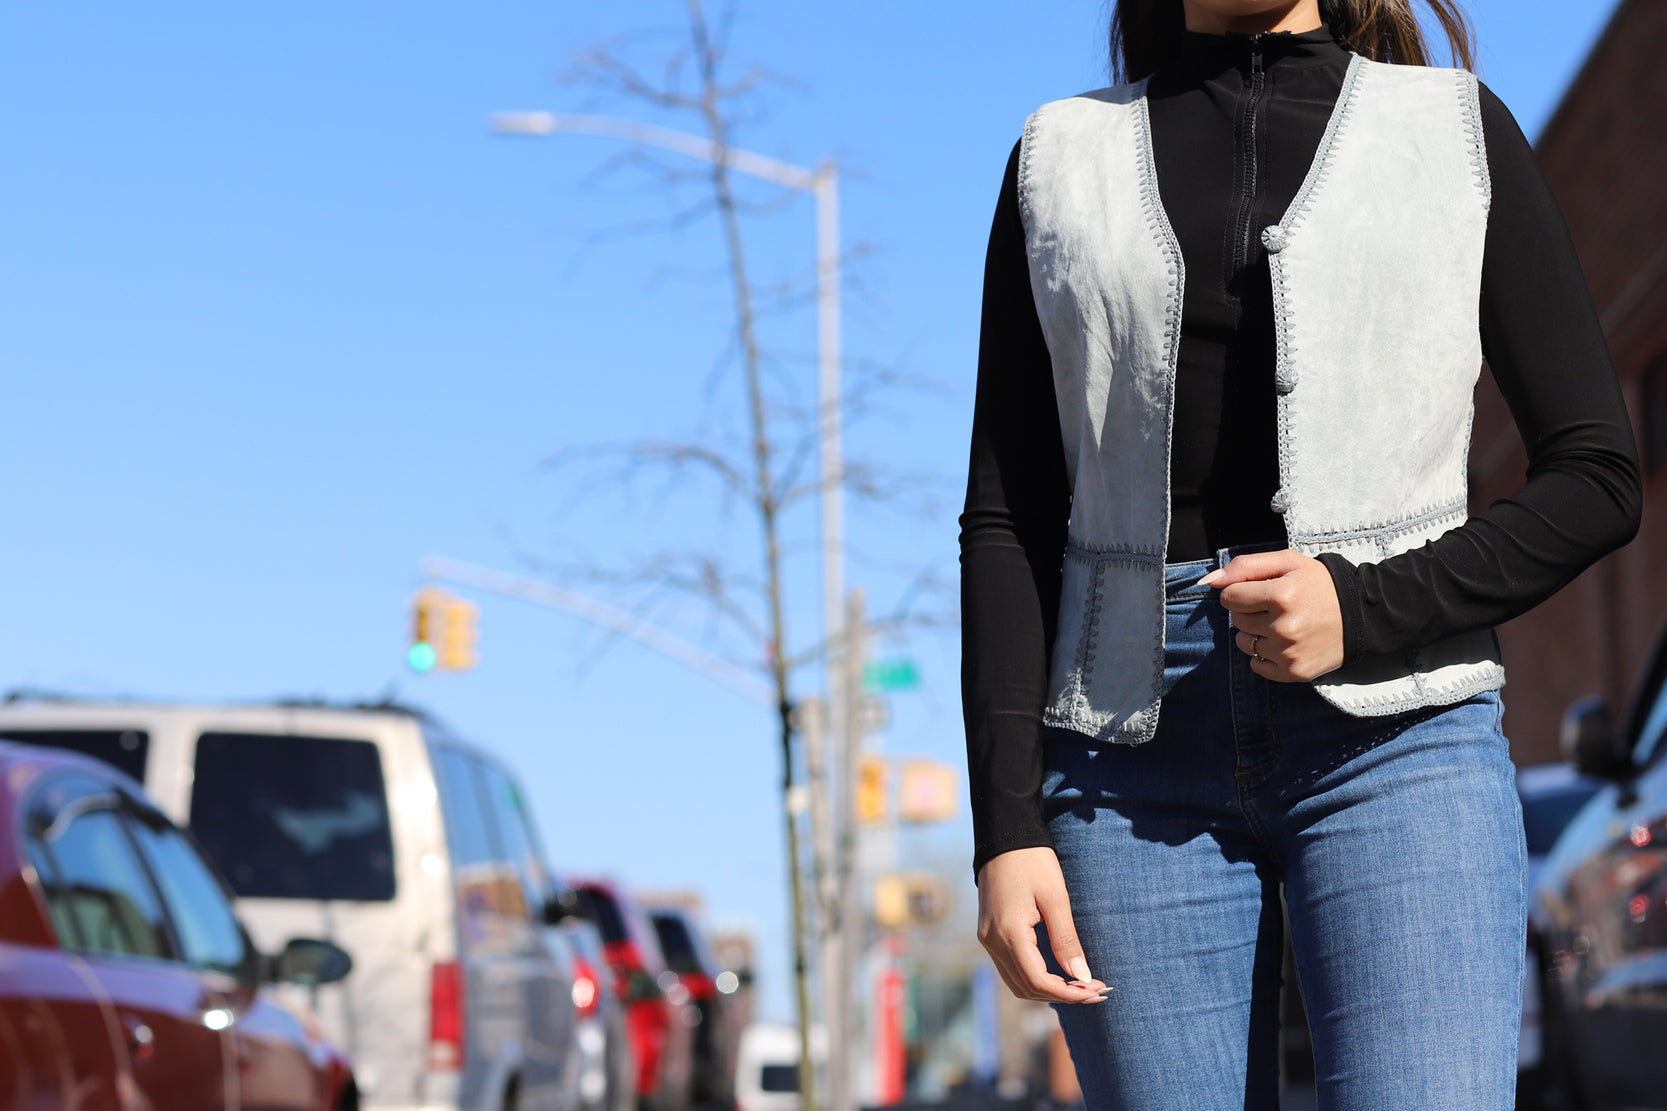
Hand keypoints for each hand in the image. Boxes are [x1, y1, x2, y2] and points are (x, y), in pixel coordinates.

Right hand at [976, 847, 1108, 1003]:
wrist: (1003, 834)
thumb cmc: (1032, 861)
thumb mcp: (1055, 898)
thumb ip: (1066, 940)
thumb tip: (1082, 977)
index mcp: (1008, 933)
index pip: (1038, 981)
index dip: (1069, 994)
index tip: (1097, 991)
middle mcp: (992, 941)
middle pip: (1026, 988)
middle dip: (1062, 995)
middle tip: (1096, 990)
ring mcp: (988, 938)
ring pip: (1017, 982)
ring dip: (1048, 989)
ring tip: (1081, 984)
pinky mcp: (989, 933)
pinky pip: (1011, 967)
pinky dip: (1035, 976)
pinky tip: (1058, 971)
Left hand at [1199, 549, 1343, 681]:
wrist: (1361, 615)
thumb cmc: (1320, 585)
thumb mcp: (1287, 562)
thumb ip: (1245, 566)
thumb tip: (1209, 580)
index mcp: (1282, 595)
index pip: (1229, 597)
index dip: (1241, 591)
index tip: (1260, 591)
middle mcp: (1284, 627)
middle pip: (1236, 620)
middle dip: (1249, 611)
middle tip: (1277, 607)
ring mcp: (1289, 653)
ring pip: (1243, 643)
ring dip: (1255, 633)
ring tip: (1282, 624)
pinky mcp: (1294, 672)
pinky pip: (1256, 665)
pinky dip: (1264, 655)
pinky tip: (1285, 643)